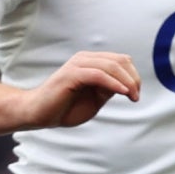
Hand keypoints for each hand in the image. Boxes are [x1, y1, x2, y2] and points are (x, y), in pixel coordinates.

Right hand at [11, 50, 138, 131]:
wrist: (38, 114)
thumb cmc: (65, 108)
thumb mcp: (94, 99)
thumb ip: (109, 89)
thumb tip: (127, 84)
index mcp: (90, 62)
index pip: (121, 60)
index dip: (133, 76)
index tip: (136, 95)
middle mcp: (84, 59)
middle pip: (119, 61)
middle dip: (133, 78)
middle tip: (136, 96)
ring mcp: (77, 65)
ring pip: (111, 66)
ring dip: (126, 82)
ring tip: (132, 96)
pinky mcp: (71, 74)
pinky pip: (98, 75)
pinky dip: (113, 83)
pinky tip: (122, 93)